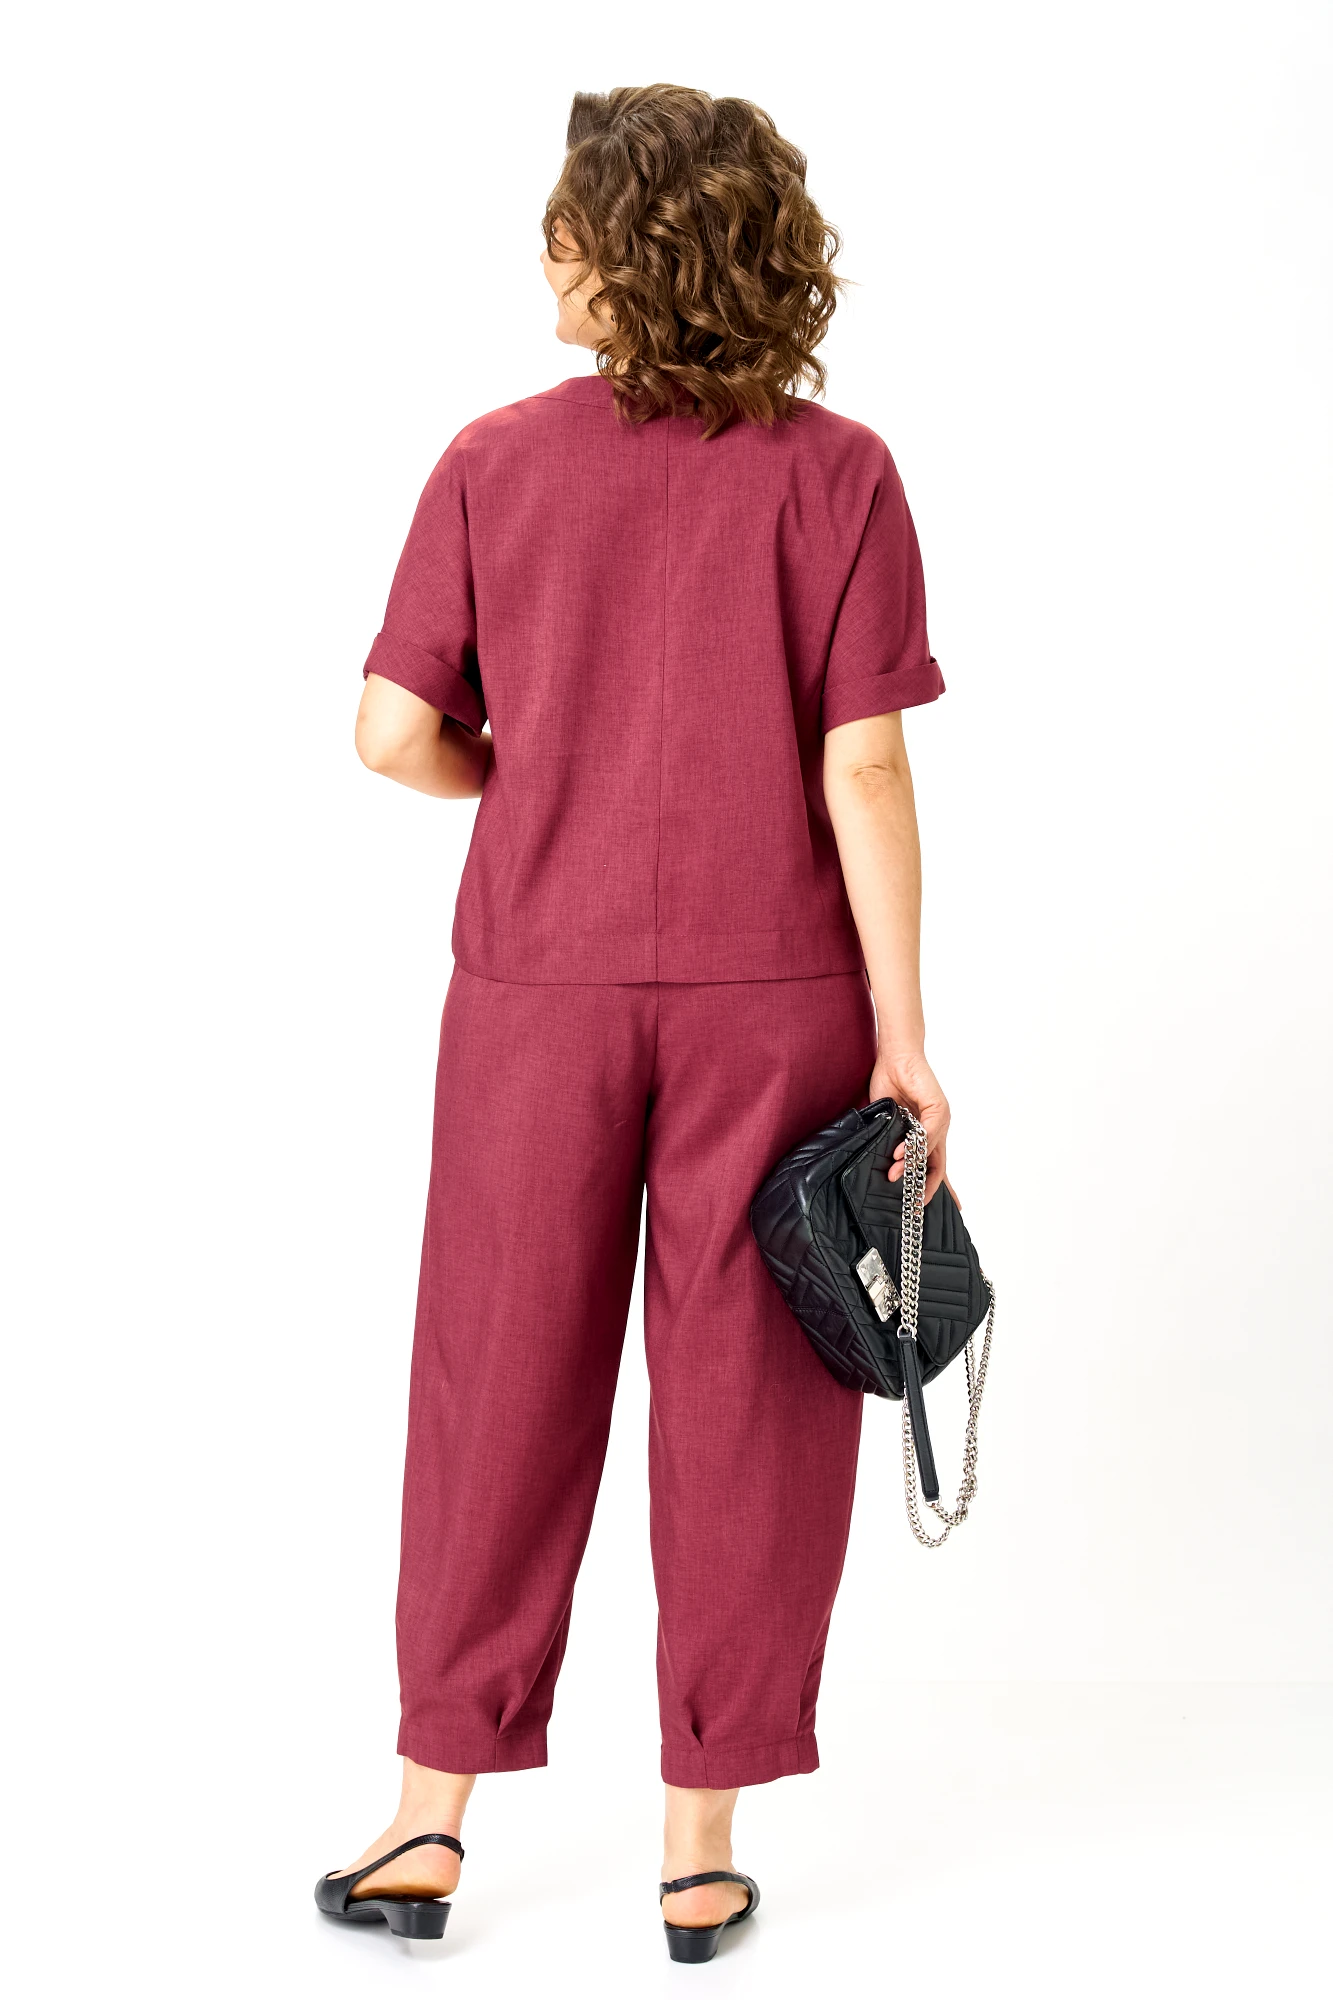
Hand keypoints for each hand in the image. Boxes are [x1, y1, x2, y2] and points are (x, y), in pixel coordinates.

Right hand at [868, 1049, 951, 1205]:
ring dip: (911, 1166)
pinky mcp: (938, 1107)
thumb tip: (884, 1164)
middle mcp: (937, 1129)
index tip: (943, 1207)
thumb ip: (889, 1142)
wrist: (894, 1056)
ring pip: (931, 1151)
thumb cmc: (889, 1084)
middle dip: (929, 1187)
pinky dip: (914, 1146)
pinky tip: (900, 1154)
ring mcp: (940, 1118)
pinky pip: (927, 1133)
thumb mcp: (888, 1122)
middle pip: (939, 1166)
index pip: (936, 1166)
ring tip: (893, 1176)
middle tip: (918, 1205)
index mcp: (926, 1134)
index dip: (939, 1187)